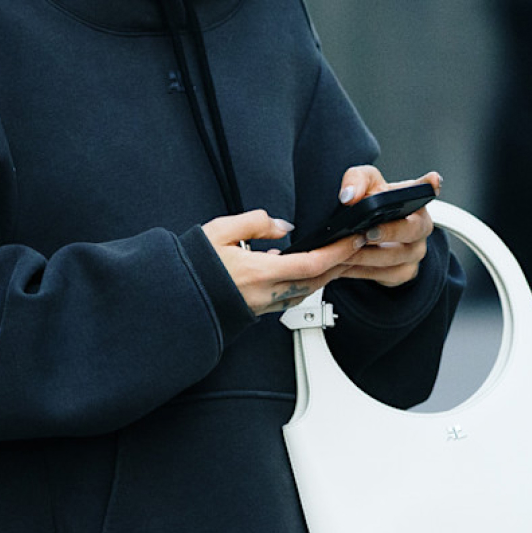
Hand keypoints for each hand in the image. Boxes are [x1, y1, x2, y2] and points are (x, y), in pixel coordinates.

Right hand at [204, 210, 360, 315]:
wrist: (176, 295)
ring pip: (306, 292)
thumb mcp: (220, 231)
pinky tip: (305, 272)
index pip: (312, 264)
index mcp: (260, 272)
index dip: (337, 253)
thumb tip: (283, 225)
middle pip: (317, 282)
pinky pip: (292, 298)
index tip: (353, 240)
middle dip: (339, 264)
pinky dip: (306, 284)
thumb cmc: (193, 265)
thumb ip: (255, 222)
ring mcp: (264, 305)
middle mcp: (267, 293)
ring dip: (326, 276)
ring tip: (337, 258)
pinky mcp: (259, 310)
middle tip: (355, 247)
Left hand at [320, 167, 441, 287]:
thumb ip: (356, 181)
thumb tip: (349, 196)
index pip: (425, 189)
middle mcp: (420, 226)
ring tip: (343, 252)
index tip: (433, 180)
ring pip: (395, 257)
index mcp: (414, 200)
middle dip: (389, 232)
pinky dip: (360, 271)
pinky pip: (384, 275)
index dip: (430, 185)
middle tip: (367, 233)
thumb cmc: (372, 203)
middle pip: (413, 230)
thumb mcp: (363, 185)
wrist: (367, 233)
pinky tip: (344, 266)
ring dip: (366, 256)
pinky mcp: (404, 272)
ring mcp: (415, 252)